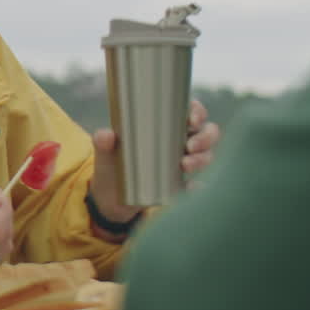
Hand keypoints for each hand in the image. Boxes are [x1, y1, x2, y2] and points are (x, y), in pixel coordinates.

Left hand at [90, 100, 219, 223]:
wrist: (109, 198)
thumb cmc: (111, 166)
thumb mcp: (105, 152)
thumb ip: (103, 142)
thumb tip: (107, 135)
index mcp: (165, 126)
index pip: (190, 112)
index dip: (198, 111)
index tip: (192, 119)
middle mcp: (179, 141)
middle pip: (207, 132)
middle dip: (205, 138)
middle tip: (189, 147)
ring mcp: (183, 163)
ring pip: (207, 155)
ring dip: (202, 159)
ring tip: (184, 165)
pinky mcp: (181, 185)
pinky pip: (199, 184)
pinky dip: (198, 186)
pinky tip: (192, 187)